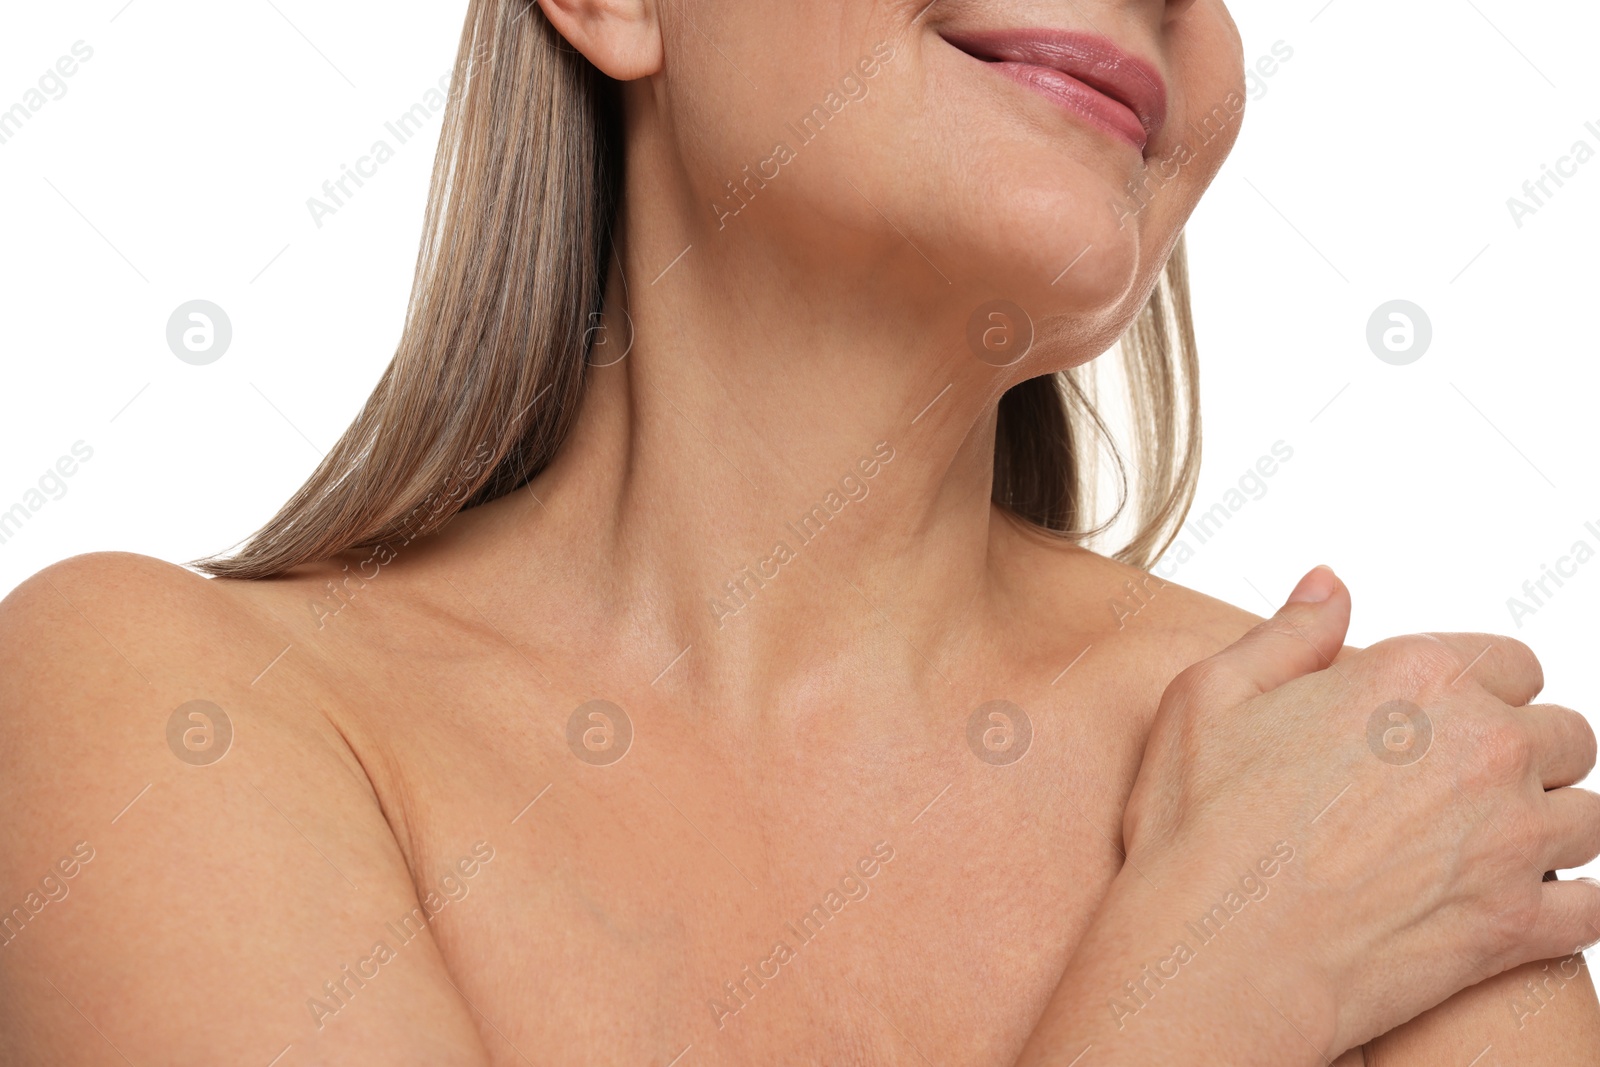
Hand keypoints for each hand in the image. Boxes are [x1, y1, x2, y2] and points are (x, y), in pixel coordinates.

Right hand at [1122, 565, 1599, 1052]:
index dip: (1482, 689)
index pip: (1511, 661)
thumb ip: (1288, 634)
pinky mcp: (1520, 923)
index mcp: (1415, 678)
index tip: (1450, 720)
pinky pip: (1594, 907)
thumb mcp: (1210, 694)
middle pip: (1564, 733)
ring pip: (1589, 816)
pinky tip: (1522, 906)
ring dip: (1551, 826)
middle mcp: (1482, 745)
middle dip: (1526, 754)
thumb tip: (1330, 586)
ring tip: (1495, 845)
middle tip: (1467, 787)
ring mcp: (1512, 837)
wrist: (1218, 952)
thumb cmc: (1201, 830)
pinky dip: (1569, 906)